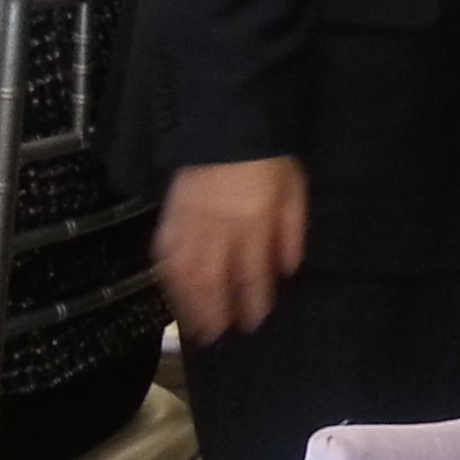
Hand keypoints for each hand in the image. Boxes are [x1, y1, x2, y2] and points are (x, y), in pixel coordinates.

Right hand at [154, 155, 307, 339]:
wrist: (225, 122)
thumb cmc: (267, 157)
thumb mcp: (294, 188)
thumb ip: (292, 230)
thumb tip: (289, 269)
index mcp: (254, 221)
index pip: (253, 272)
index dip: (254, 301)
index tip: (255, 322)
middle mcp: (219, 227)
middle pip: (215, 279)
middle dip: (217, 311)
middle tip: (220, 337)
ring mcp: (190, 221)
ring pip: (186, 273)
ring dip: (189, 303)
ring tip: (195, 327)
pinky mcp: (170, 213)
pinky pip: (164, 252)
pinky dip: (167, 277)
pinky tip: (172, 291)